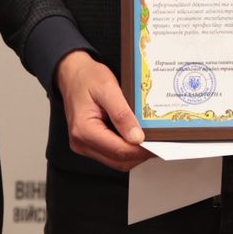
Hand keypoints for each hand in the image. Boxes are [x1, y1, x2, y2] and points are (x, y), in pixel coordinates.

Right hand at [56, 51, 148, 169]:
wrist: (72, 73)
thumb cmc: (86, 77)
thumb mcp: (107, 88)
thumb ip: (122, 114)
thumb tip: (136, 137)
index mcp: (84, 130)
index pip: (119, 150)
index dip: (141, 150)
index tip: (159, 144)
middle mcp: (81, 142)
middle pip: (118, 160)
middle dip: (140, 154)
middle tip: (160, 142)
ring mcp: (84, 144)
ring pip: (116, 160)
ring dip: (134, 153)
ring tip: (151, 140)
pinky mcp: (89, 143)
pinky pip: (111, 153)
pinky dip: (126, 149)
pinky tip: (136, 138)